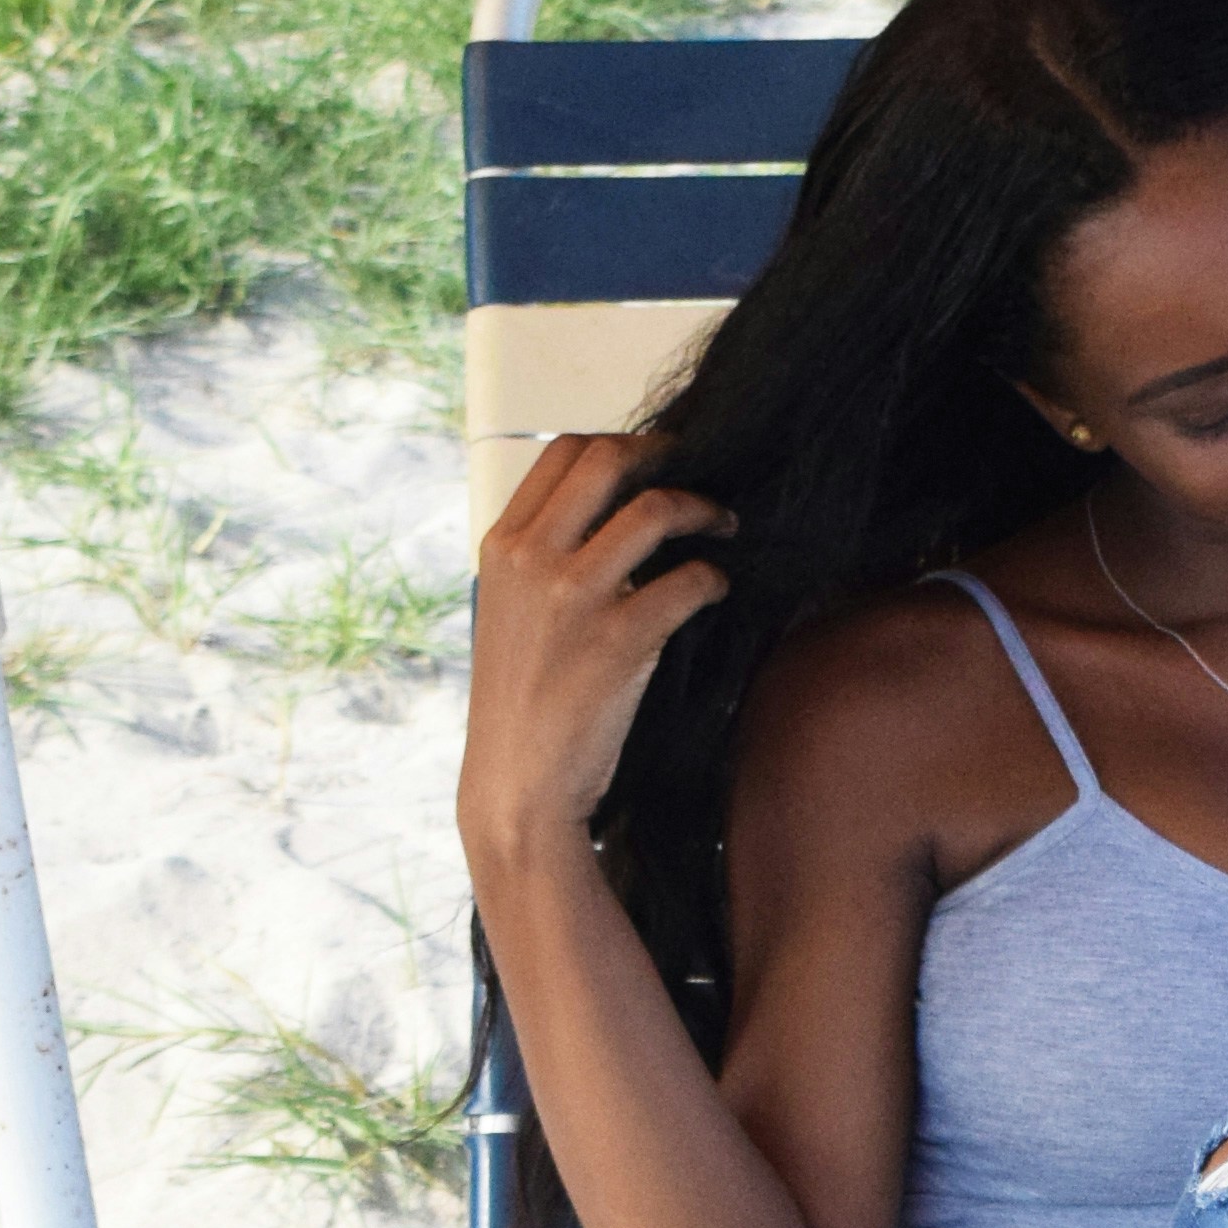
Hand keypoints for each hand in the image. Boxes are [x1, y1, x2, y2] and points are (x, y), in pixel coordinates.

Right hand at [458, 432, 730, 886]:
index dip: (619, 442)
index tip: (653, 459)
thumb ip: (543, 559)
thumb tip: (608, 517)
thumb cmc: (522, 704)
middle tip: (698, 473)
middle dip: (664, 455)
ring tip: (725, 524)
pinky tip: (718, 588)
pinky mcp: (620, 640)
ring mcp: (574, 596)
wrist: (518, 785)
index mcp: (502, 545)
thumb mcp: (508, 613)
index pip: (563, 452)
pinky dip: (713, 577)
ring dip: (702, 508)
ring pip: (653, 510)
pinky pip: (687, 581)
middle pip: (608, 459)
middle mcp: (532, 558)